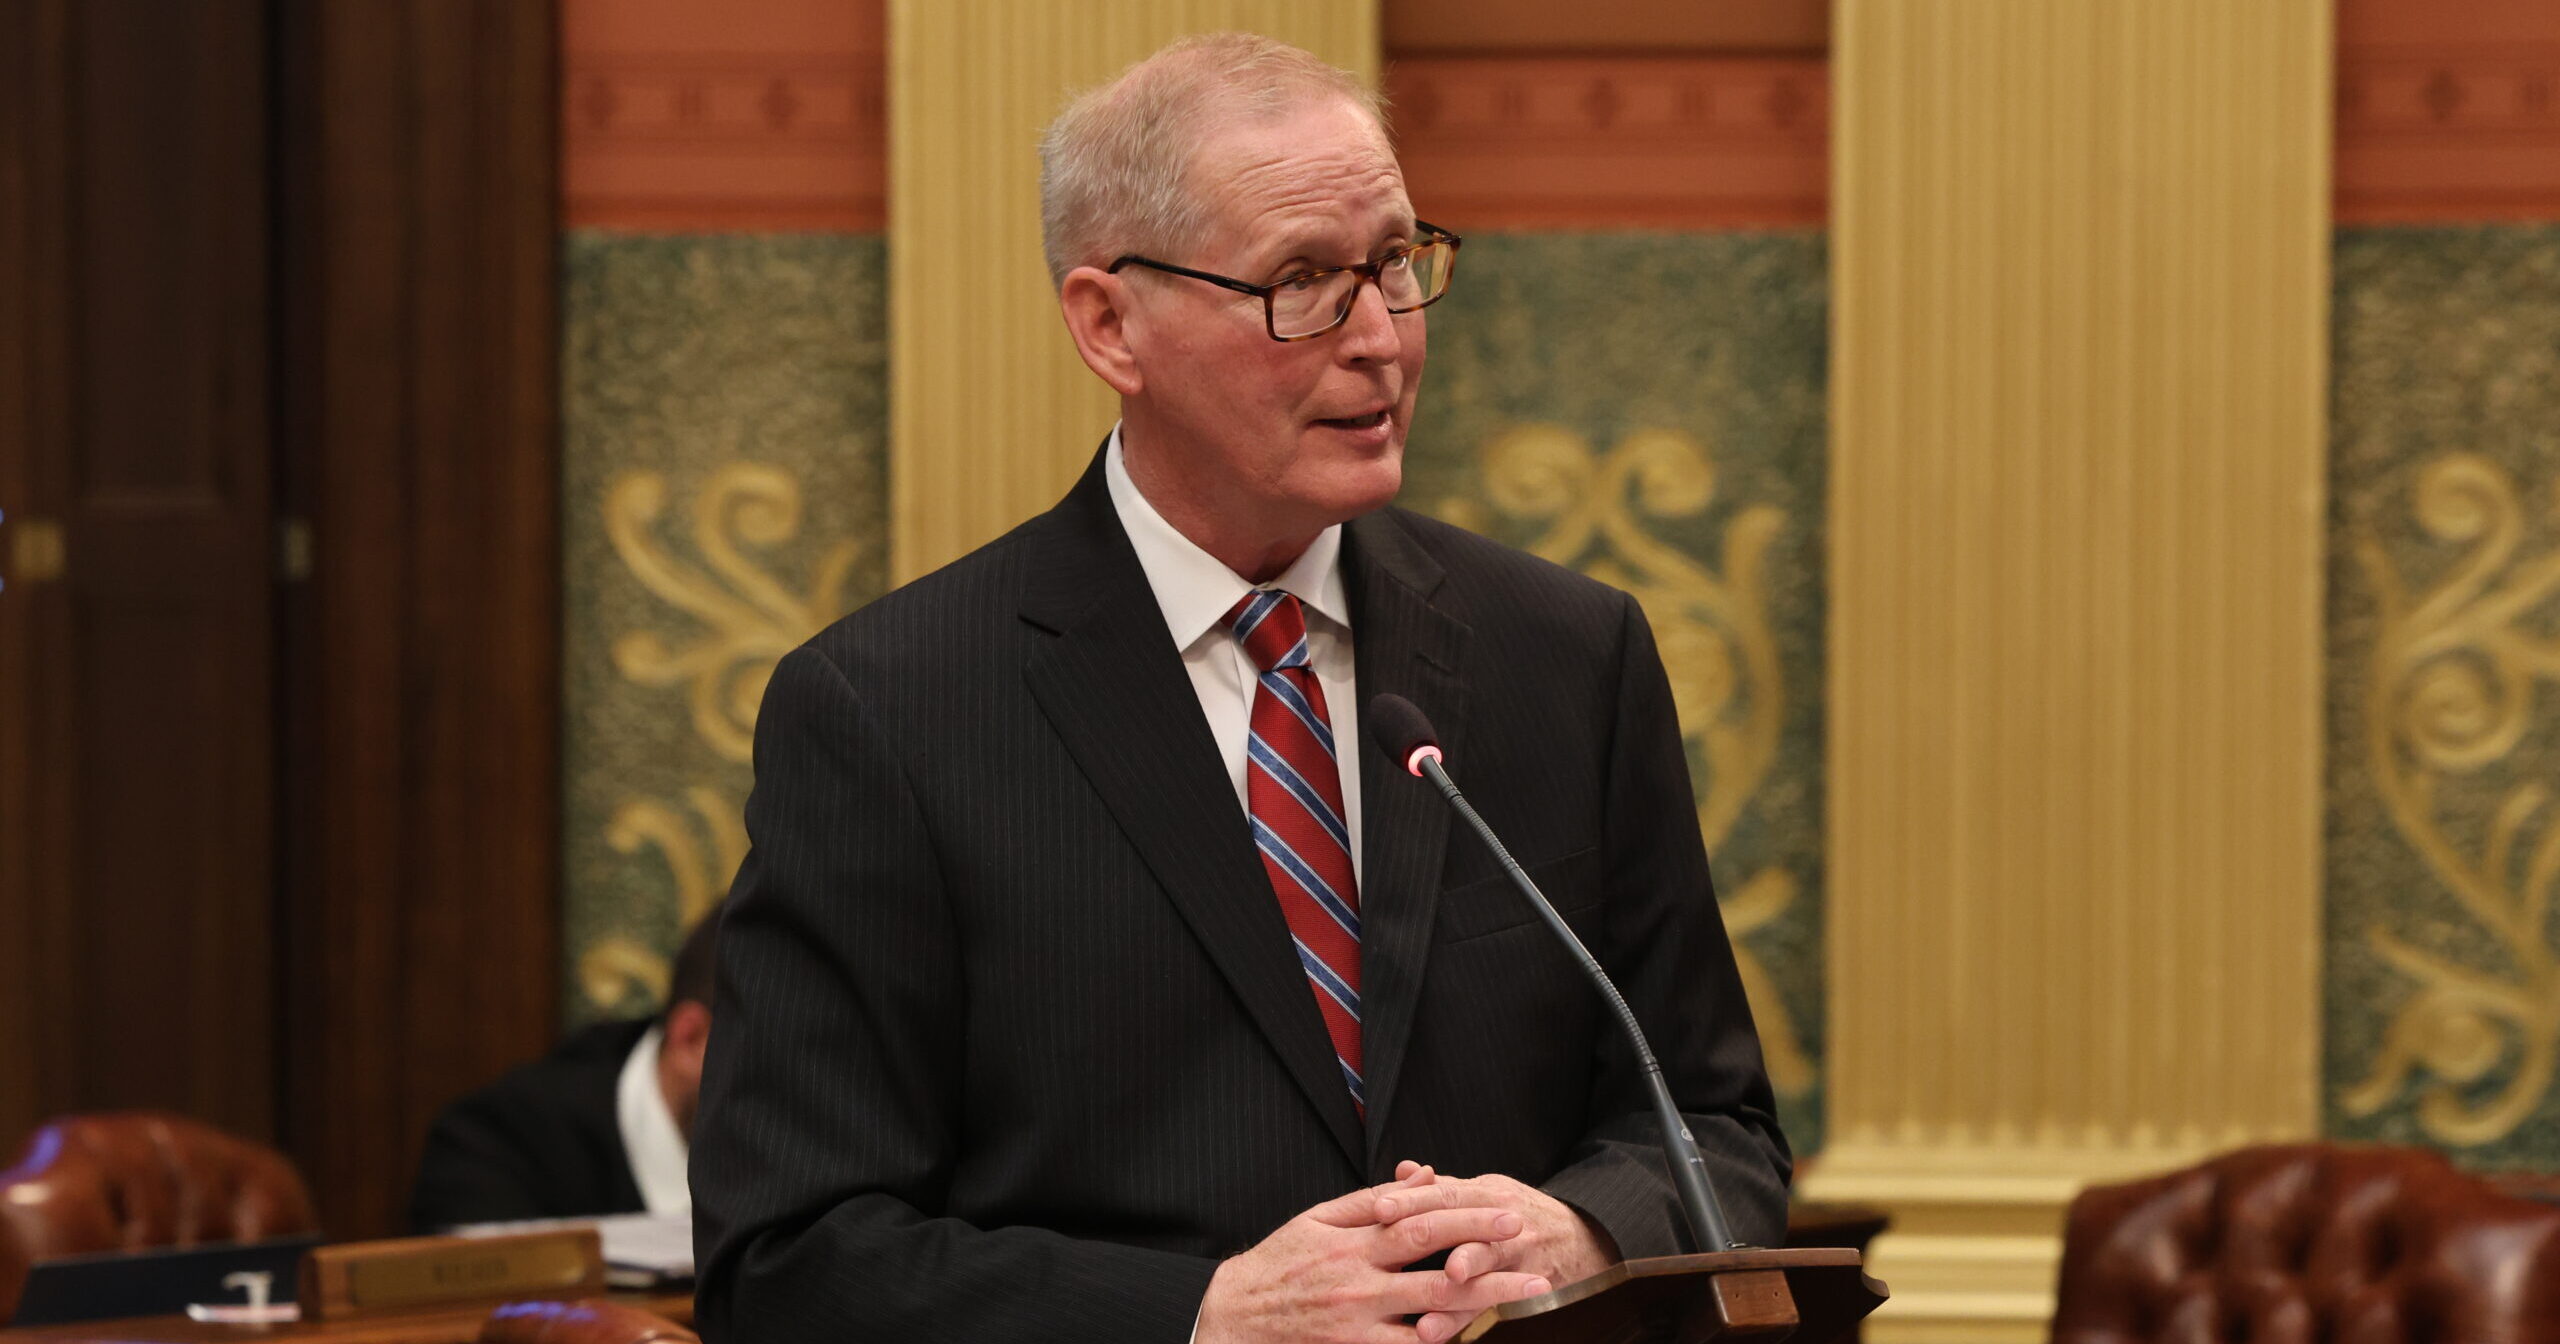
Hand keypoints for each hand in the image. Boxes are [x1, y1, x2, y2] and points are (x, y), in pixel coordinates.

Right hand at [1195, 1165, 1555, 1343]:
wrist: (1233, 1316)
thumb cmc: (1280, 1262)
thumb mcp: (1320, 1218)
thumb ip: (1375, 1199)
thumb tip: (1425, 1176)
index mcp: (1356, 1242)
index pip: (1424, 1225)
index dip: (1471, 1221)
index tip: (1509, 1216)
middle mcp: (1361, 1284)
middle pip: (1438, 1276)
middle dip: (1492, 1272)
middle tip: (1537, 1270)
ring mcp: (1358, 1324)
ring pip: (1430, 1321)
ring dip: (1480, 1316)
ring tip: (1522, 1308)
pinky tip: (1472, 1342)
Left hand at [1370, 1166, 1619, 1343]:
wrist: (1586, 1239)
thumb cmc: (1522, 1214)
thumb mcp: (1488, 1191)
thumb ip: (1444, 1188)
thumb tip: (1402, 1171)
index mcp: (1488, 1193)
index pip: (1446, 1193)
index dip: (1413, 1200)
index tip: (1379, 1209)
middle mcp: (1505, 1221)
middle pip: (1462, 1225)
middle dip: (1426, 1234)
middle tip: (1391, 1243)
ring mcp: (1522, 1257)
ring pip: (1485, 1273)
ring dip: (1453, 1299)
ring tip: (1425, 1320)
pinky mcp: (1534, 1288)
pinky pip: (1500, 1307)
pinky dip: (1474, 1322)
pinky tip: (1448, 1337)